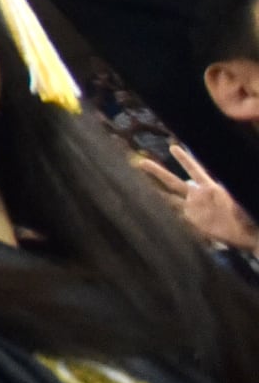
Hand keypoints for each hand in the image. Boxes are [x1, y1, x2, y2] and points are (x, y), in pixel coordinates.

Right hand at [133, 143, 258, 251]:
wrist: (250, 235)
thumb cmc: (250, 216)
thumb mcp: (242, 202)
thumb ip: (233, 197)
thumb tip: (227, 193)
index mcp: (210, 188)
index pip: (195, 170)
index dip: (185, 159)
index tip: (173, 147)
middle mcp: (198, 197)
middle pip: (173, 182)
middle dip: (157, 172)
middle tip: (141, 162)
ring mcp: (194, 210)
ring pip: (170, 200)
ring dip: (154, 193)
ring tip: (136, 186)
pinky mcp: (194, 224)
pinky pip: (176, 218)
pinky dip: (163, 215)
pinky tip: (148, 212)